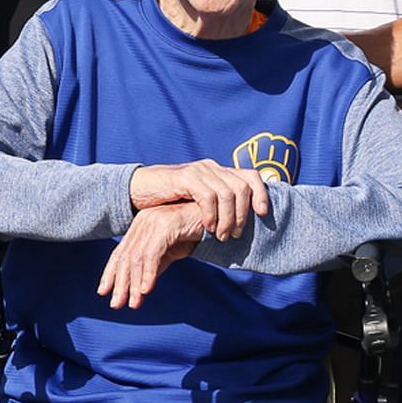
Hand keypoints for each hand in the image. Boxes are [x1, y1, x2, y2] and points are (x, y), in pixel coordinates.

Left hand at [98, 202, 202, 309]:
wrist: (218, 216)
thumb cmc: (194, 232)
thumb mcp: (171, 251)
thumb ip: (156, 264)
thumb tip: (141, 286)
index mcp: (140, 227)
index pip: (120, 253)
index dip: (110, 273)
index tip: (103, 292)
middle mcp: (142, 222)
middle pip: (125, 257)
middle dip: (119, 283)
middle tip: (115, 304)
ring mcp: (152, 222)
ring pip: (136, 258)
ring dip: (134, 284)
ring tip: (133, 303)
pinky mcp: (165, 226)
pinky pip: (152, 254)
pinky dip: (148, 273)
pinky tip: (146, 289)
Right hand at [129, 160, 270, 240]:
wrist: (139, 189)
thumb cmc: (170, 199)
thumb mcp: (198, 200)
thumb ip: (218, 203)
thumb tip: (243, 220)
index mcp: (218, 171)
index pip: (251, 176)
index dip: (261, 194)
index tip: (262, 215)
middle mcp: (211, 167)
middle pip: (242, 187)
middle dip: (242, 215)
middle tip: (235, 234)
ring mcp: (198, 170)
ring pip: (227, 194)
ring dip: (228, 218)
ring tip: (220, 235)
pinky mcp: (184, 177)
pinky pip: (208, 196)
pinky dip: (211, 214)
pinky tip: (207, 227)